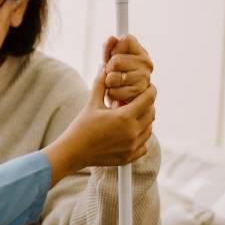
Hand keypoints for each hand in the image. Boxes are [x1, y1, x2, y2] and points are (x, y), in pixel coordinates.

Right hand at [42, 70, 156, 185]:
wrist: (73, 152)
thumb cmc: (81, 127)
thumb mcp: (92, 103)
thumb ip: (101, 84)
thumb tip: (104, 67)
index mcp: (124, 117)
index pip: (148, 99)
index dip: (150, 90)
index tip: (148, 86)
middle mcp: (132, 133)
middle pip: (151, 113)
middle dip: (147, 104)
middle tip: (138, 100)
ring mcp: (131, 147)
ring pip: (149, 129)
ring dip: (144, 120)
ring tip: (132, 115)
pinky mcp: (129, 157)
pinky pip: (144, 145)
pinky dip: (140, 137)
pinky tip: (129, 132)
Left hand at [101, 34, 152, 106]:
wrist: (120, 102)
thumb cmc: (115, 78)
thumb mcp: (108, 60)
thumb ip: (109, 48)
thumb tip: (112, 38)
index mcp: (140, 52)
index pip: (126, 39)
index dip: (114, 49)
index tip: (113, 58)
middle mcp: (147, 63)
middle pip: (116, 60)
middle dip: (108, 69)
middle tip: (113, 74)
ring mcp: (145, 78)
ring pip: (113, 77)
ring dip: (109, 83)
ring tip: (115, 85)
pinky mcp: (139, 94)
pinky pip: (115, 91)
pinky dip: (111, 93)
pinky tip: (118, 93)